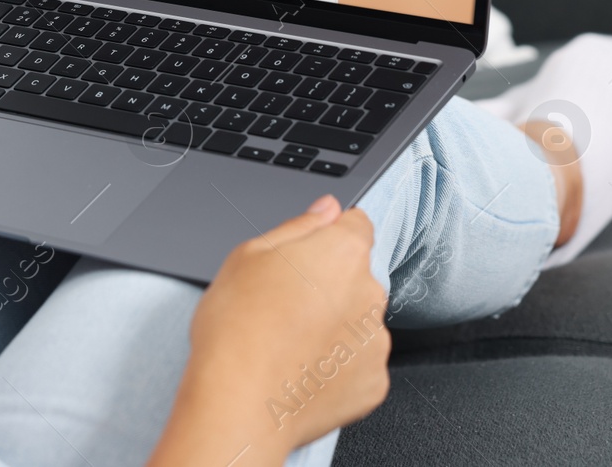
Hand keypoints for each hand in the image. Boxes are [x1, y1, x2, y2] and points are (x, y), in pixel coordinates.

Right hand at [146, 196, 390, 466]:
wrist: (239, 402)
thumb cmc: (236, 327)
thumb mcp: (248, 255)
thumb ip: (298, 227)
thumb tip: (326, 208)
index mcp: (342, 252)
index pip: (355, 225)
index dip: (328, 237)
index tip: (306, 256)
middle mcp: (370, 294)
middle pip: (355, 276)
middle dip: (328, 284)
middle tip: (282, 303)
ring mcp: (376, 343)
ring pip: (357, 322)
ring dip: (334, 326)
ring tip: (287, 342)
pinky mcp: (374, 383)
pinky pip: (358, 365)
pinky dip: (336, 367)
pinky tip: (300, 369)